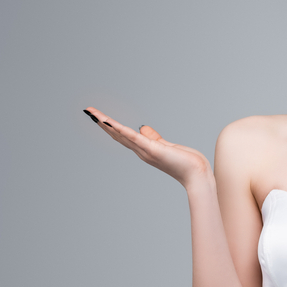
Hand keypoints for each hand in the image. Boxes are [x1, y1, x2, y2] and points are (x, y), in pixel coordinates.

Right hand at [83, 107, 211, 188]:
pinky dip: (121, 130)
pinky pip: (134, 138)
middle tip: (88, 111)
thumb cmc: (186, 163)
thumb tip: (142, 128)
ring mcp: (146, 151)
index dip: (110, 126)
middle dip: (102, 123)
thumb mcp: (166, 146)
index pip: (123, 136)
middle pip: (117, 135)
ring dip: (106, 124)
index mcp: (144, 149)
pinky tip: (110, 123)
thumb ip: (153, 138)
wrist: (197, 175)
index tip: (99, 116)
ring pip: (122, 135)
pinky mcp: (153, 149)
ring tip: (93, 114)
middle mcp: (141, 151)